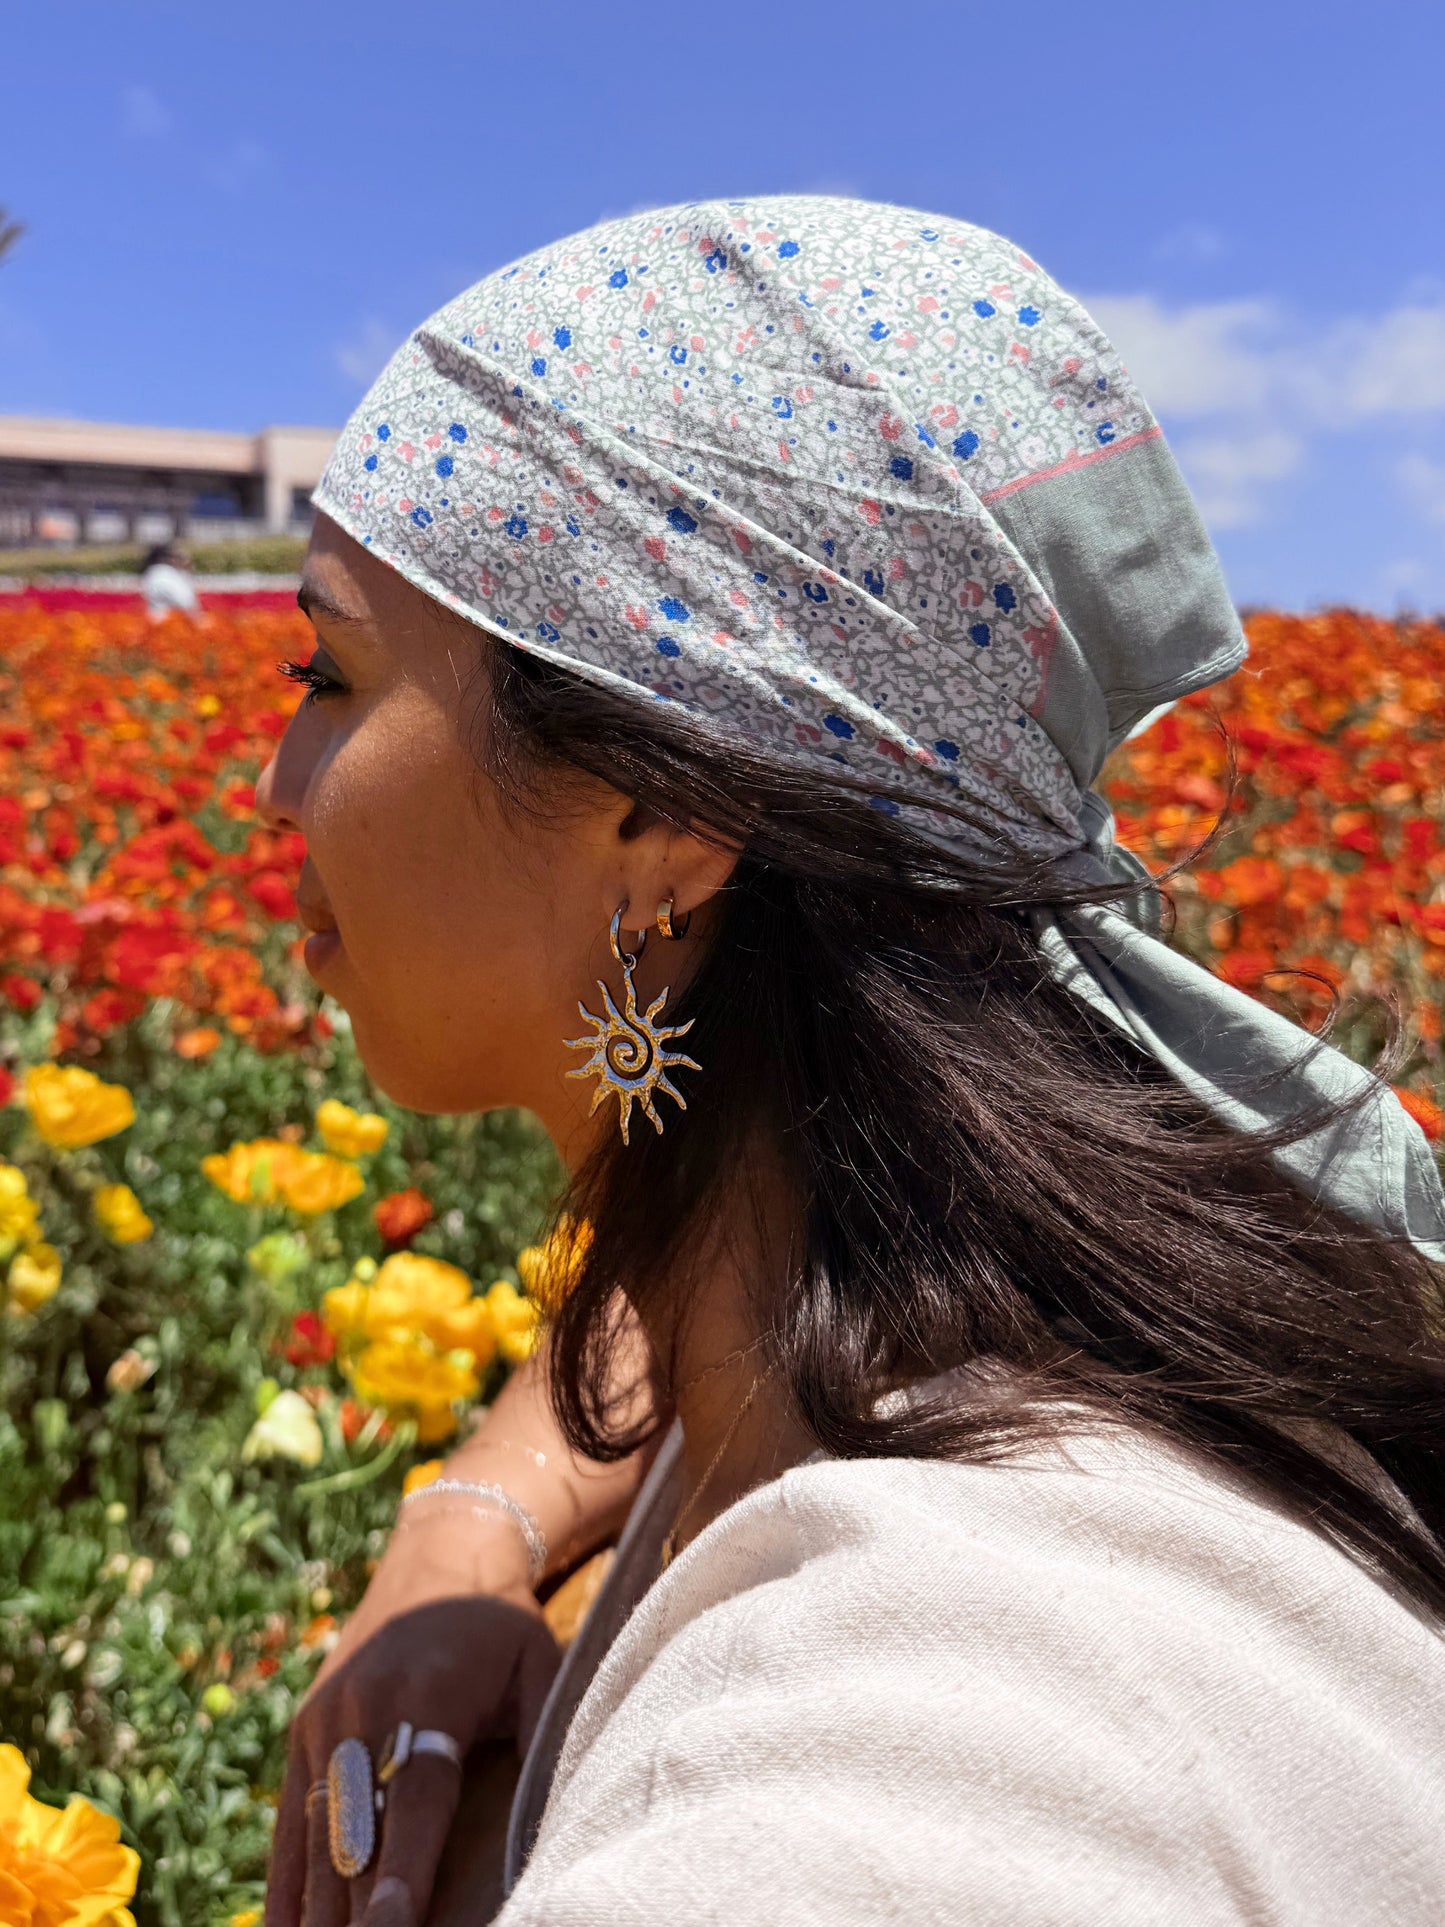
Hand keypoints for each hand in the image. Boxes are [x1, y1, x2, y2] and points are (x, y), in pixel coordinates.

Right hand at [264, 1516, 561, 1926]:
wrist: (441, 1554)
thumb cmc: (504, 1625)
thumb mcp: (540, 1667)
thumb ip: (544, 1737)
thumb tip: (555, 1823)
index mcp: (429, 1694)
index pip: (415, 1799)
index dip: (404, 1870)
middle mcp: (364, 1707)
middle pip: (356, 1829)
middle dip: (358, 1909)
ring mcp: (324, 1719)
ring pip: (314, 1833)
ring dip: (318, 1909)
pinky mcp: (303, 1729)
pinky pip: (289, 1821)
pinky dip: (286, 1882)